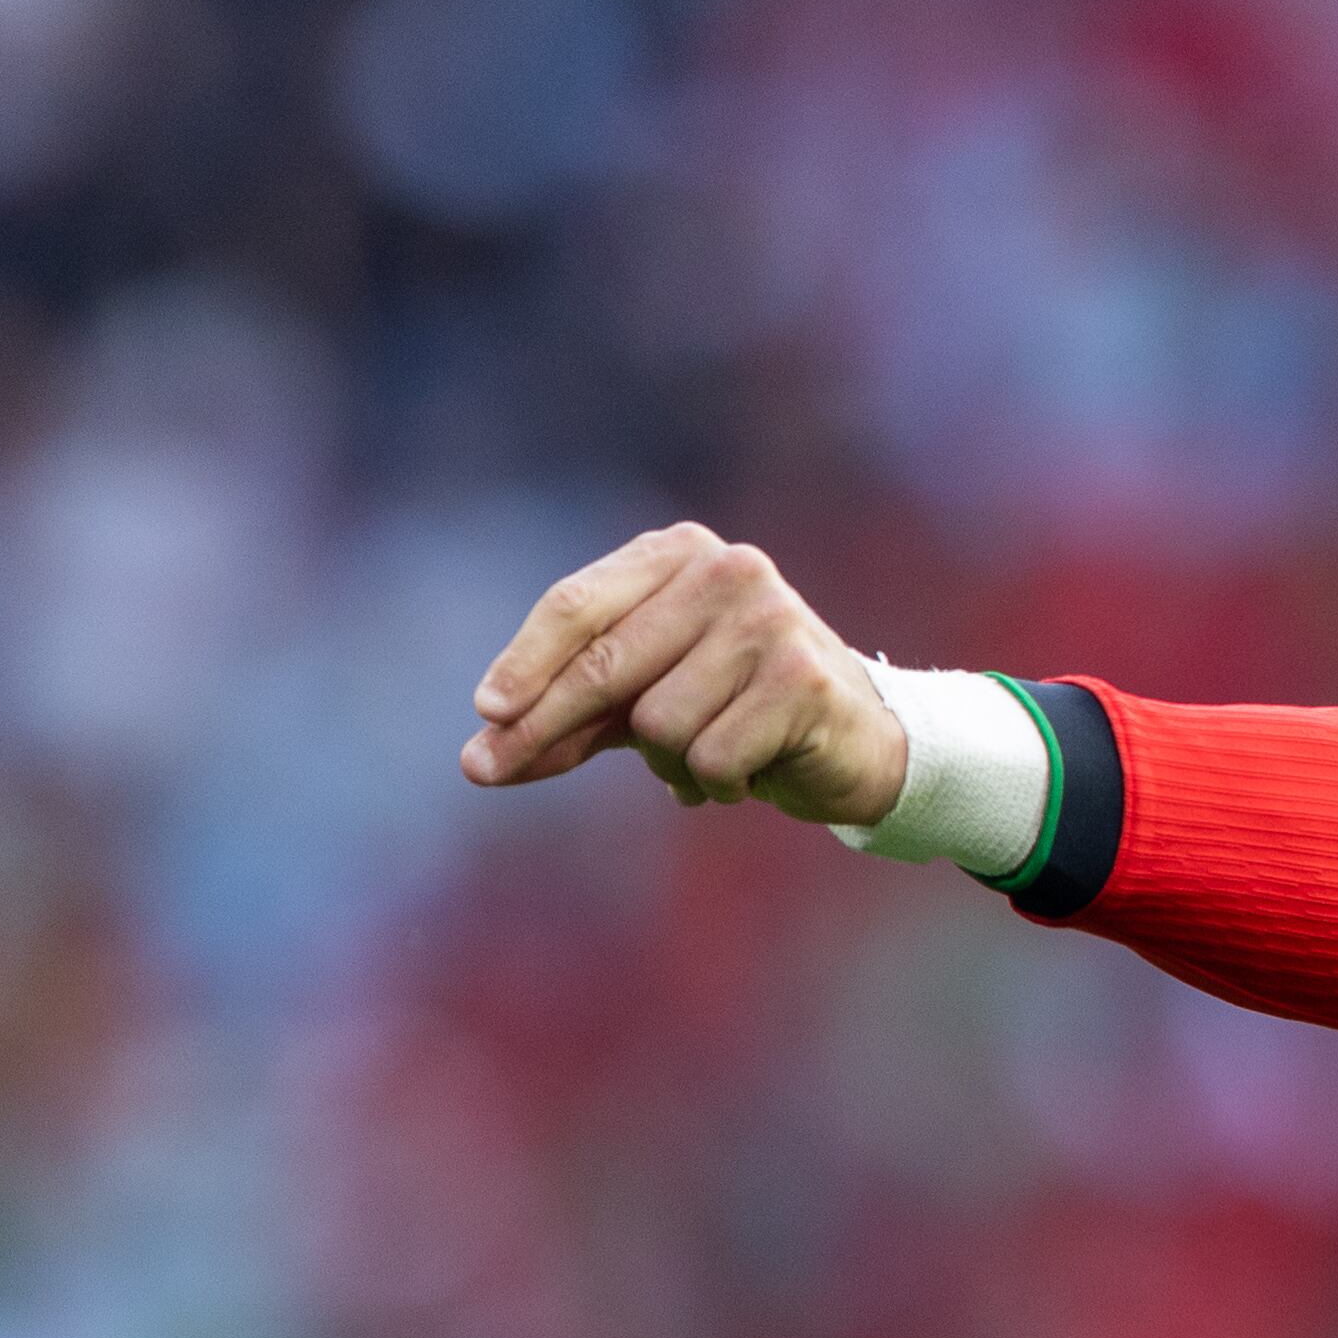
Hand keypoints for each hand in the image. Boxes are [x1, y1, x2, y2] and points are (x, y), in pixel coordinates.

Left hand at [460, 523, 909, 823]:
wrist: (858, 741)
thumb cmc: (733, 711)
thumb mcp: (641, 703)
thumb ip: (567, 720)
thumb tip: (478, 760)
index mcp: (680, 554)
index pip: (580, 605)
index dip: (525, 663)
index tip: (486, 714)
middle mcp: (728, 571)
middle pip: (604, 664)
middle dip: (543, 727)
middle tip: (484, 771)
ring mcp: (771, 620)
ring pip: (657, 723)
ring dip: (670, 763)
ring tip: (709, 757)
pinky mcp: (803, 678)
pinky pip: (710, 757)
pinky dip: (718, 784)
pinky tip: (752, 771)